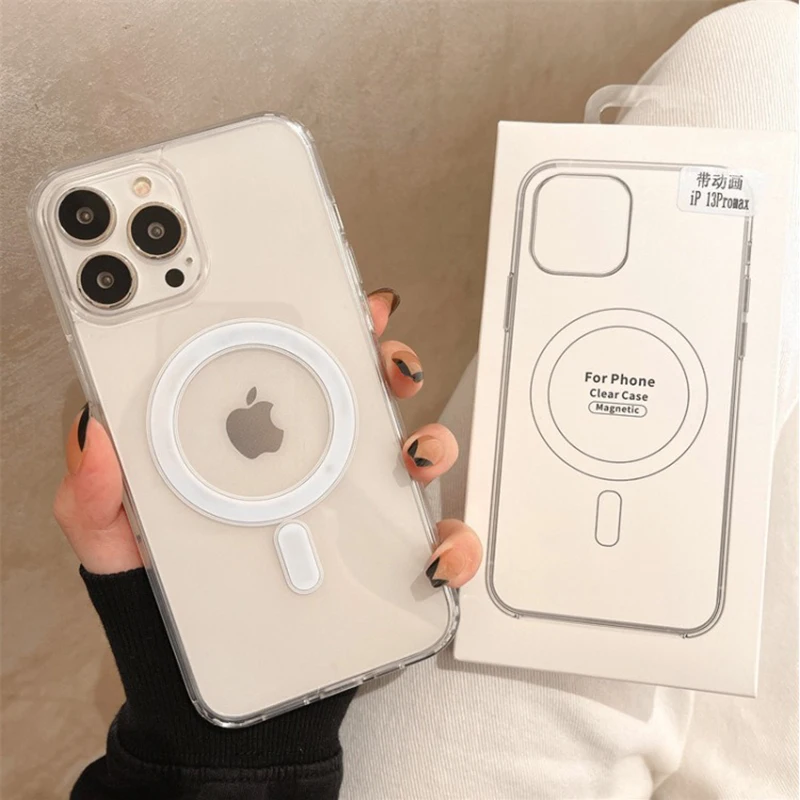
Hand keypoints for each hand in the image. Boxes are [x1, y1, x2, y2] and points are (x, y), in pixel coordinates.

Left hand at [54, 288, 481, 585]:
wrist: (191, 667)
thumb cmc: (157, 589)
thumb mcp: (110, 532)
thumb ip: (95, 490)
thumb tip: (97, 438)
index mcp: (254, 442)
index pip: (297, 373)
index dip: (333, 332)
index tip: (355, 311)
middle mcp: (310, 467)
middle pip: (369, 399)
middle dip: (394, 368)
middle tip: (390, 369)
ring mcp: (349, 513)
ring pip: (413, 462)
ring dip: (431, 446)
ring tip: (413, 456)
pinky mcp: (378, 567)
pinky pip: (430, 547)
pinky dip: (450, 543)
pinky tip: (434, 549)